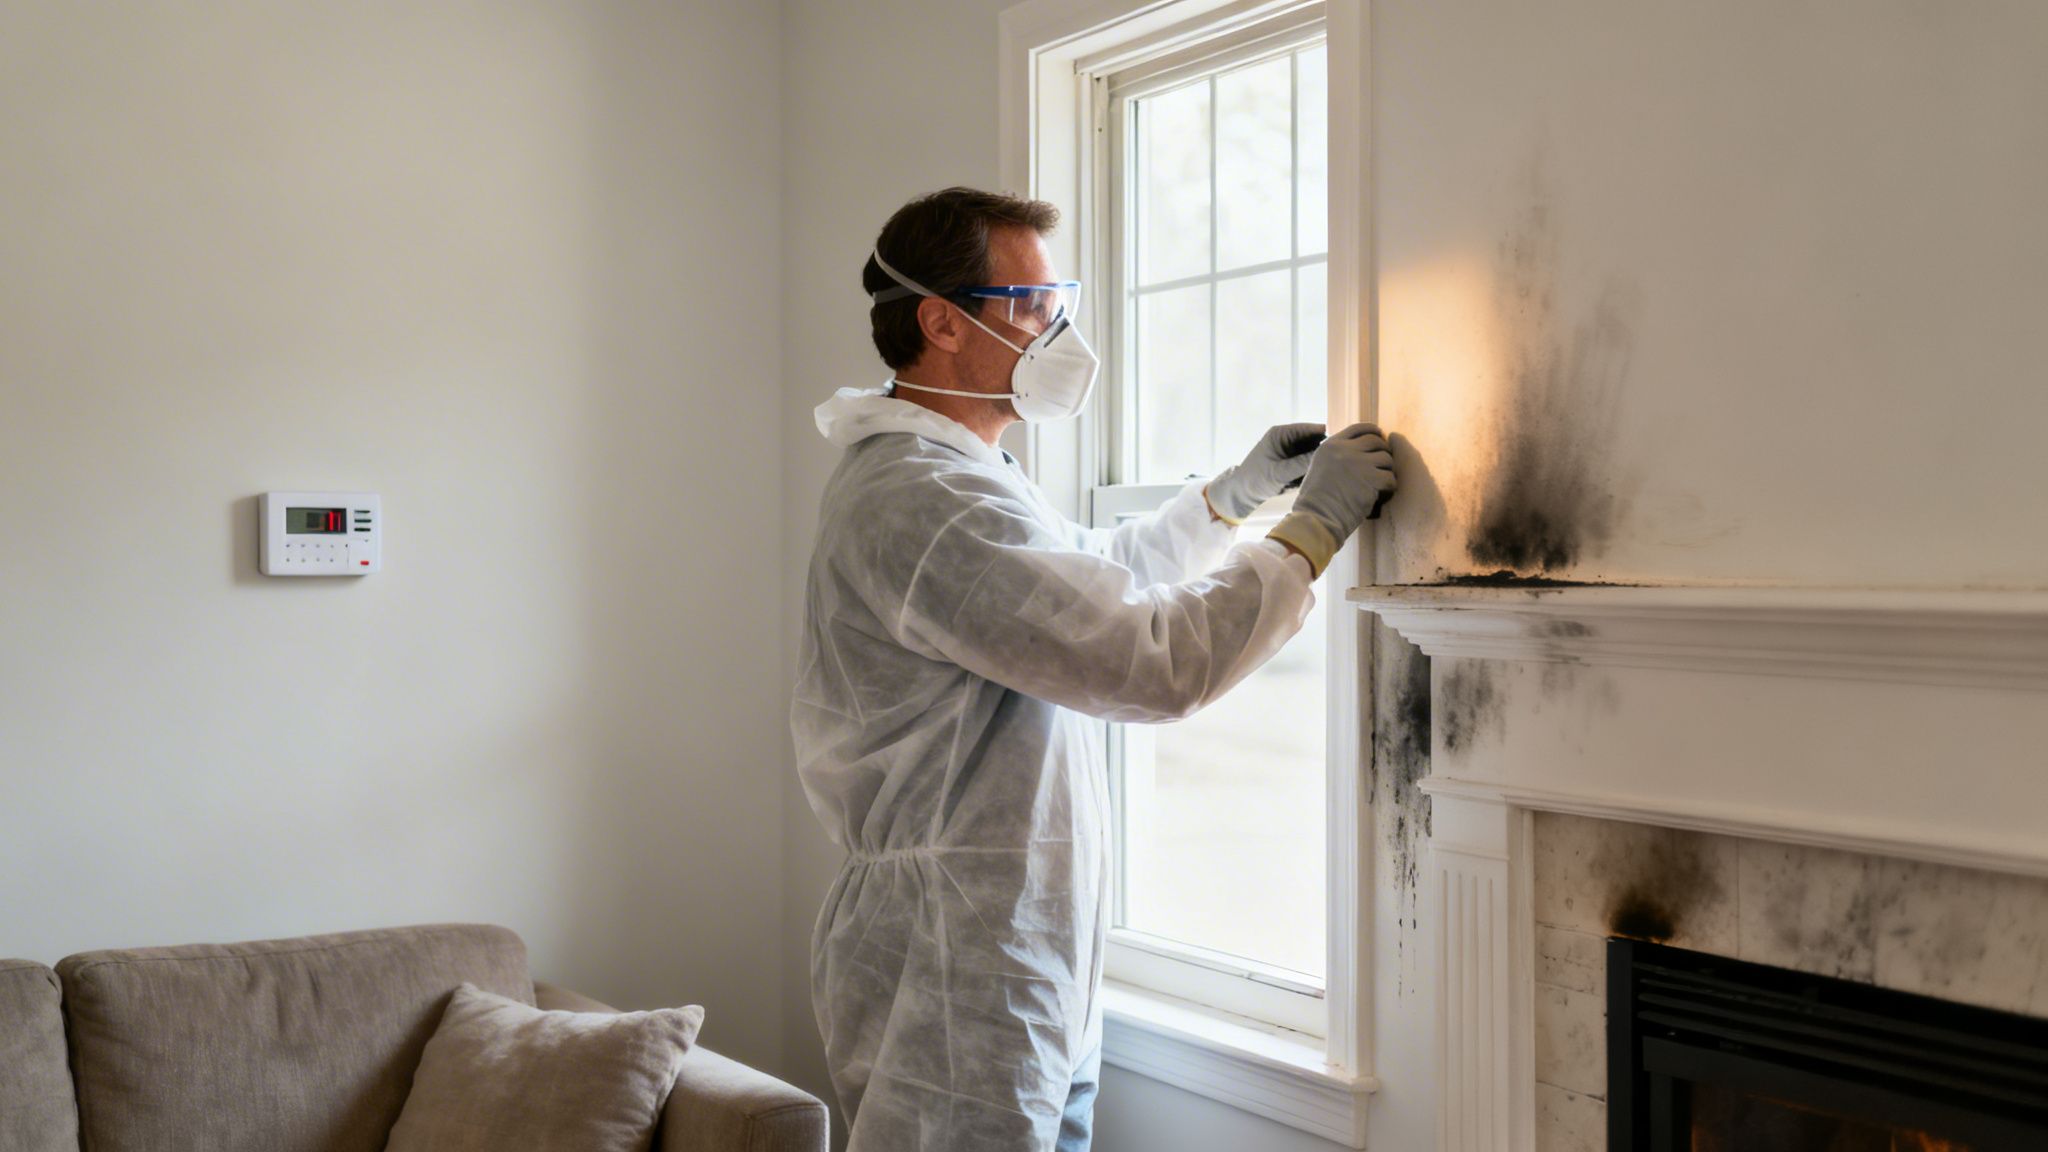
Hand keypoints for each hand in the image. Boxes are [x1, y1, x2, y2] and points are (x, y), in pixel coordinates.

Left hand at [1205, 422, 1326, 522]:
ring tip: (1331, 469)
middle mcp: (1288, 439)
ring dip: (1319, 460)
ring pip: (1314, 451)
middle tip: (1338, 460)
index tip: (1340, 443)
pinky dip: (1313, 467)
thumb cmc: (1256, 480)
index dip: (1325, 434)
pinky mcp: (1293, 462)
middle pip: (1314, 440)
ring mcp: (1291, 450)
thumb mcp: (1279, 472)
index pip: (1309, 429)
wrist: (1242, 494)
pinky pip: (1309, 461)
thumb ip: (1301, 463)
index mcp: (1281, 434)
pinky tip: (1320, 475)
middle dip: (1324, 450)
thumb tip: (1323, 455)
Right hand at [1266, 423, 1395, 576]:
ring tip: (1380, 484)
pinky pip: (1390, 477)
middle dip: (1383, 451)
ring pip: (1386, 458)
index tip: (1380, 437)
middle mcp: (1345, 450)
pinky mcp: (1371, 479)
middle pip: (1376, 441)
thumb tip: (1360, 451)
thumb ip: (1337, 455)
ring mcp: (1359, 463)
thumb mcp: (1321, 467)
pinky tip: (1382, 494)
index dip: (1374, 431)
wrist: (1317, 518)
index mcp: (1330, 445)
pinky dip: (1389, 487)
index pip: (1359, 428)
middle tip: (1383, 465)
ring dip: (1386, 471)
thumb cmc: (1316, 500)